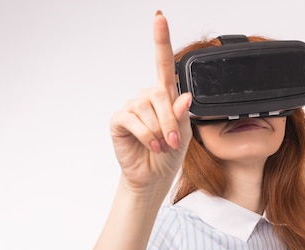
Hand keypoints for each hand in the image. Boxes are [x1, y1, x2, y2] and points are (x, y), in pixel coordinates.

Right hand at [109, 11, 192, 191]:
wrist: (153, 177)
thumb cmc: (169, 153)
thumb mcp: (185, 134)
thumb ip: (183, 114)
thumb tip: (184, 95)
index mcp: (164, 96)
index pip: (163, 64)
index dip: (161, 40)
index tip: (159, 18)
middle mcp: (147, 97)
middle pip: (159, 95)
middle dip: (170, 121)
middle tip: (174, 141)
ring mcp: (132, 107)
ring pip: (148, 111)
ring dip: (160, 133)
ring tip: (161, 146)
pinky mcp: (120, 120)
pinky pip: (135, 122)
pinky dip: (148, 137)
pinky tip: (151, 146)